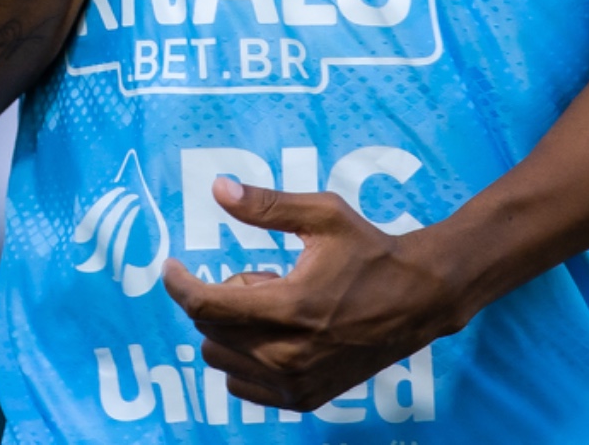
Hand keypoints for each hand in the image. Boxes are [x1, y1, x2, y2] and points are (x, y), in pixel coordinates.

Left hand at [163, 176, 464, 413]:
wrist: (418, 301)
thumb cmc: (370, 252)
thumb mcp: (322, 215)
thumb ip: (266, 205)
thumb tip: (218, 188)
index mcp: (290, 308)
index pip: (206, 305)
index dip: (179, 283)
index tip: (171, 266)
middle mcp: (287, 354)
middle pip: (208, 331)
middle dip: (220, 297)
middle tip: (262, 275)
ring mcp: (294, 383)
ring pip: (220, 359)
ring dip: (231, 328)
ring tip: (274, 305)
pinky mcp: (303, 399)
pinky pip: (241, 385)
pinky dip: (244, 357)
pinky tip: (277, 334)